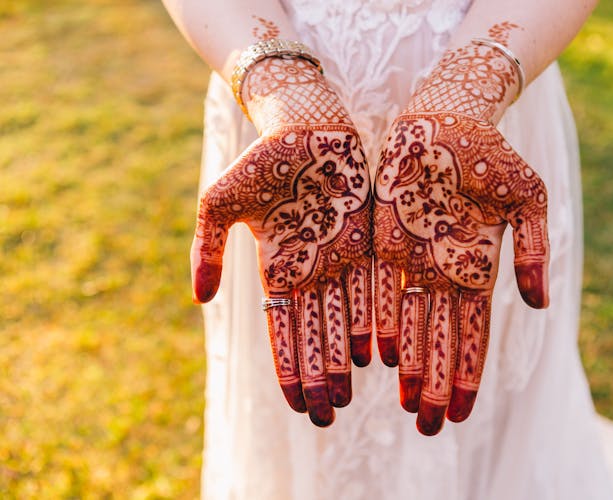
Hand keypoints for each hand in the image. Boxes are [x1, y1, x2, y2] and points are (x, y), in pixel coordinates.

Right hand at [191, 58, 372, 426]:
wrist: (307, 124)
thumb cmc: (260, 161)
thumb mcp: (220, 203)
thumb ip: (207, 250)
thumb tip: (199, 301)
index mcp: (279, 266)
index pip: (284, 329)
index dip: (290, 367)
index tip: (297, 405)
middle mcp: (313, 268)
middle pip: (318, 332)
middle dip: (320, 374)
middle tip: (328, 416)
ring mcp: (343, 256)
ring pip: (349, 316)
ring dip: (349, 356)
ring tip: (352, 394)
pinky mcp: (370, 238)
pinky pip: (375, 285)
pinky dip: (377, 317)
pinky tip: (382, 352)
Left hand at [373, 40, 548, 434]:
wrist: (446, 119)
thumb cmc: (491, 156)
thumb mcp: (527, 198)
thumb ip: (532, 250)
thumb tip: (540, 303)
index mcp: (478, 268)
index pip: (474, 334)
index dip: (468, 373)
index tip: (463, 412)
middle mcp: (443, 272)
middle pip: (439, 339)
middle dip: (436, 384)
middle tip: (430, 427)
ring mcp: (412, 259)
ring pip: (408, 323)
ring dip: (409, 364)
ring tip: (406, 404)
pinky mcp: (383, 240)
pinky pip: (379, 288)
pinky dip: (378, 321)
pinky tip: (376, 356)